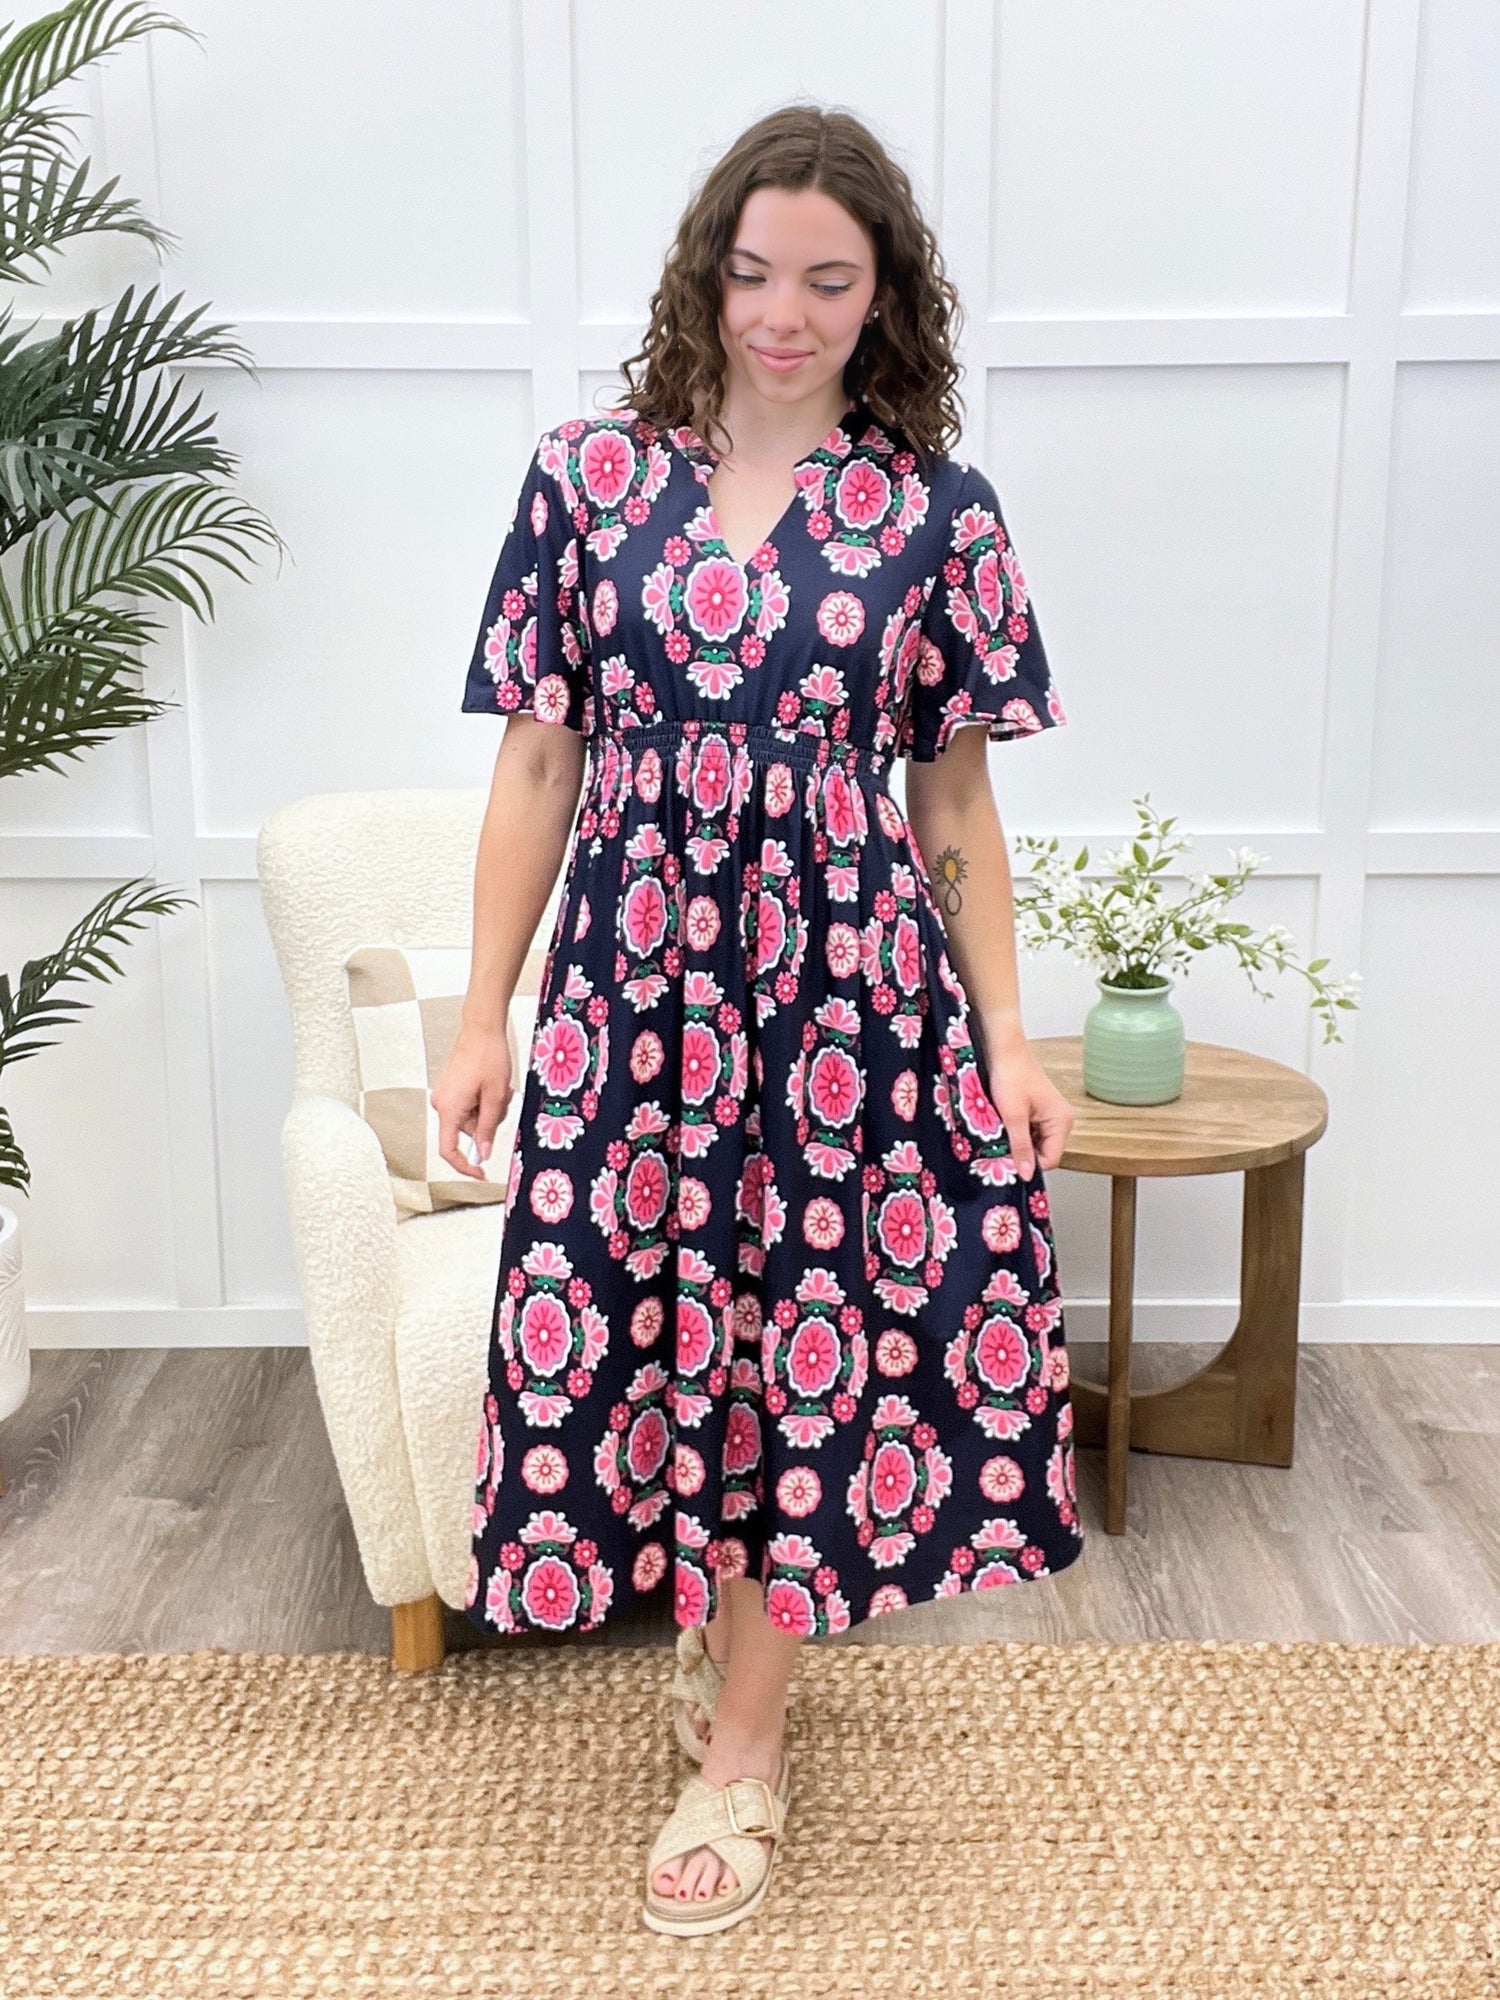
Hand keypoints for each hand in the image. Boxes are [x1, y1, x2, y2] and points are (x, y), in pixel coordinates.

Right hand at [432, 1020, 514, 1180]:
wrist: (481, 1028)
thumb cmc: (488, 1056)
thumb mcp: (495, 1096)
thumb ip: (488, 1128)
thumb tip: (483, 1153)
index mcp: (449, 1109)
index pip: (449, 1150)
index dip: (465, 1166)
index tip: (481, 1173)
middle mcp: (441, 1104)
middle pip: (467, 1132)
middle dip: (489, 1122)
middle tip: (503, 1101)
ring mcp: (445, 1095)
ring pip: (472, 1118)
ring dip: (489, 1109)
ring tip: (499, 1088)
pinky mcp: (451, 1088)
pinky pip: (469, 1106)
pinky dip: (483, 1101)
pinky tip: (492, 1084)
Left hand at [984, 1038, 1074, 1180]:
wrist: (1003, 1050)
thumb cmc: (1011, 1075)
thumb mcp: (1013, 1116)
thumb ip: (1021, 1147)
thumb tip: (1026, 1175)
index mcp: (1062, 1122)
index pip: (1050, 1160)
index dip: (1028, 1164)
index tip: (1007, 1162)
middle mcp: (1061, 1120)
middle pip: (1043, 1153)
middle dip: (1022, 1152)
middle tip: (1000, 1145)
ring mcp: (1050, 1116)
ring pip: (1034, 1144)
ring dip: (1017, 1142)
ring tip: (1001, 1130)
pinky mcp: (1039, 1112)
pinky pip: (1029, 1133)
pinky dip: (1016, 1133)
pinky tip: (1004, 1124)